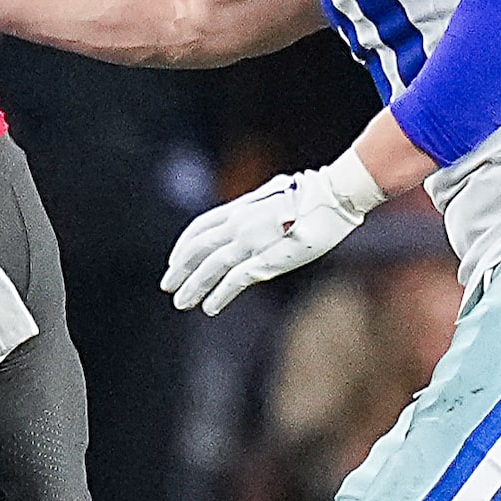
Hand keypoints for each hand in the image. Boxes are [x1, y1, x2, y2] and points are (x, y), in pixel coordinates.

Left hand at [161, 152, 386, 315]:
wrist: (333, 195)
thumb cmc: (313, 193)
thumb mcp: (274, 195)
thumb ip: (258, 209)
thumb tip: (254, 215)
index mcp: (240, 207)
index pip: (200, 227)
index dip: (183, 245)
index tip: (175, 259)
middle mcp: (238, 224)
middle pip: (197, 249)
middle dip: (179, 269)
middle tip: (167, 285)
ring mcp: (250, 241)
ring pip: (209, 268)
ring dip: (193, 286)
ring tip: (182, 302)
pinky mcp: (266, 259)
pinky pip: (234, 281)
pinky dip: (218, 295)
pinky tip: (209, 307)